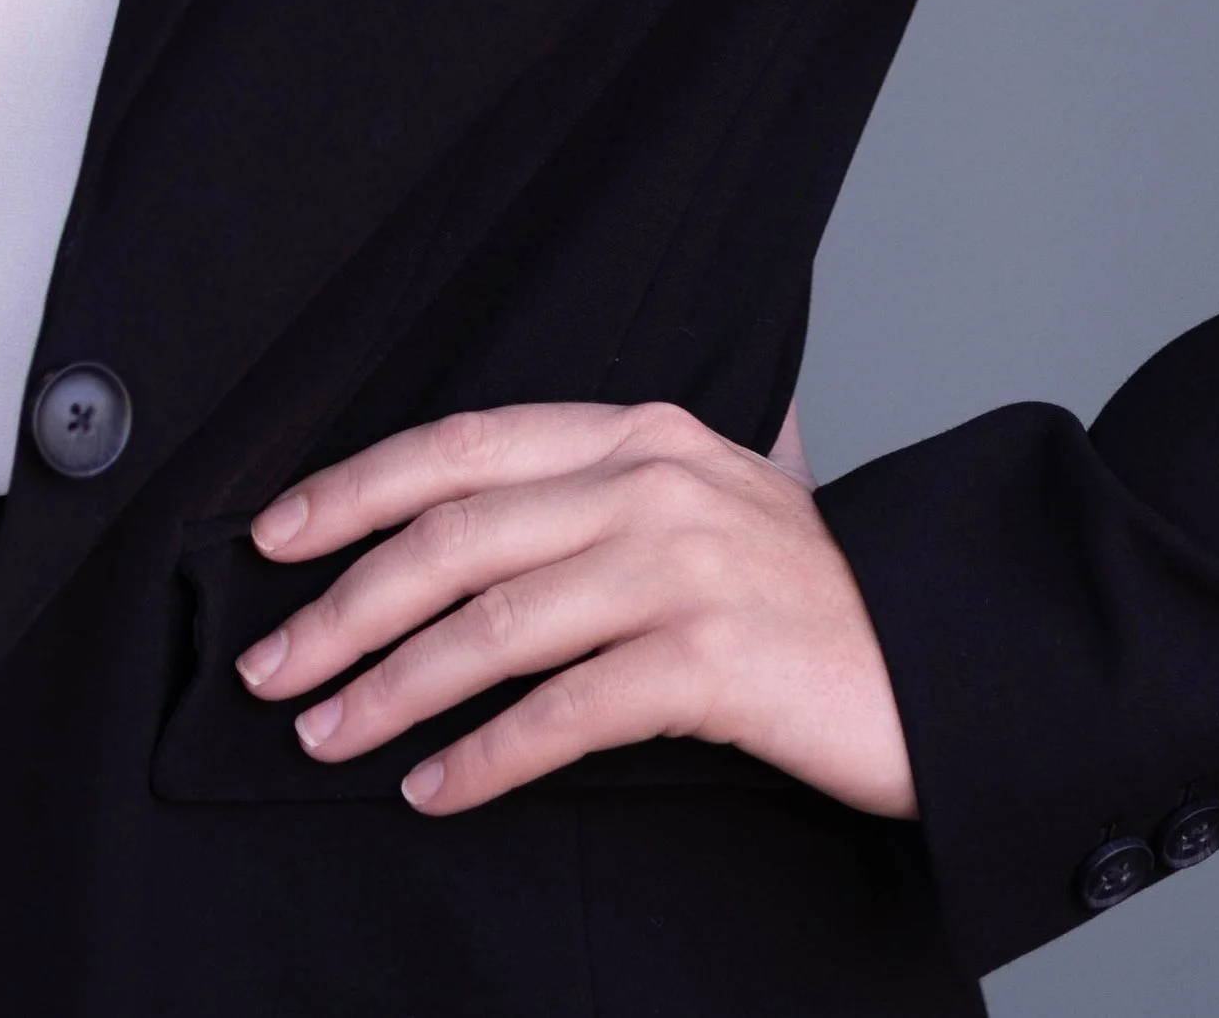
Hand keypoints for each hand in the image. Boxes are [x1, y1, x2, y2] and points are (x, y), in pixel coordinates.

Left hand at [235, 400, 916, 821]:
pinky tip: (434, 787)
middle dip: (343, 604)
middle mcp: (649, 483)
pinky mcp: (710, 662)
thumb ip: (605, 488)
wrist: (948, 655)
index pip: (461, 444)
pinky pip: (564, 712)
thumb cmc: (813, 595)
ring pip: (491, 624)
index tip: (275, 536)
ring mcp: (680, 567)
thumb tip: (473, 516)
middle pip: (454, 535)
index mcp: (635, 432)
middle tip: (270, 666)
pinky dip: (485, 755)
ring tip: (325, 732)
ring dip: (390, 687)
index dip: (354, 487)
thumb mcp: (707, 501)